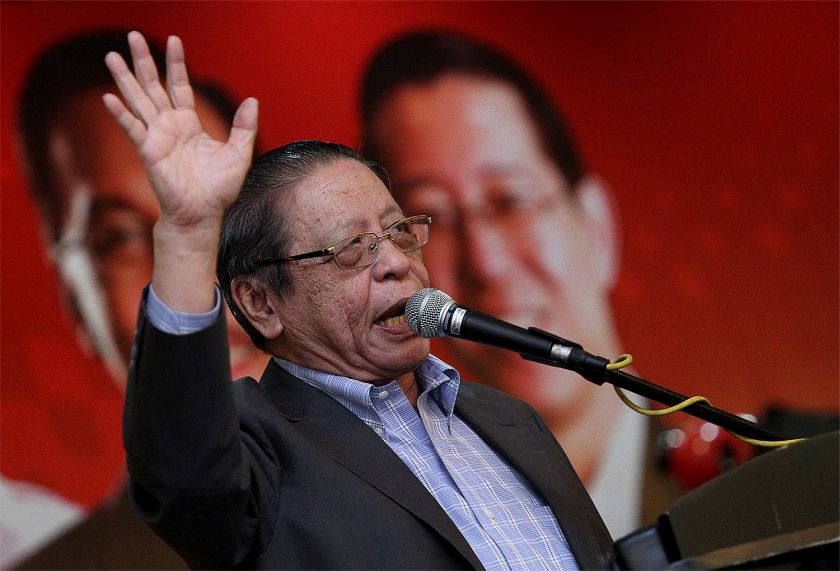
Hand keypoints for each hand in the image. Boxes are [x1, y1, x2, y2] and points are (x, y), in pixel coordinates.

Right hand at [103, 31, 257, 229]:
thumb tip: (253, 100)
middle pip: (154, 86)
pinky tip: (109, 97)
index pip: (180, 86)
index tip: (174, 40)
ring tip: (112, 56)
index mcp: (189, 123)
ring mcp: (157, 137)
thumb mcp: (239, 154)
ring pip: (139, 101)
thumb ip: (245, 127)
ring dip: (125, 79)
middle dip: (144, 61)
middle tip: (133, 36)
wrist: (203, 214)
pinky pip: (133, 129)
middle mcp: (170, 126)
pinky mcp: (149, 152)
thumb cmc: (219, 189)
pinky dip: (121, 114)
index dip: (176, 64)